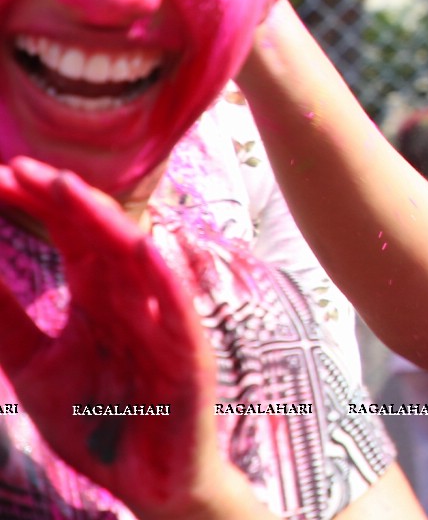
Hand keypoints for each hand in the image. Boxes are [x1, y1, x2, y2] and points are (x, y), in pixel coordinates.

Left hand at [0, 159, 255, 519]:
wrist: (144, 482)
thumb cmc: (96, 423)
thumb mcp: (33, 368)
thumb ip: (7, 320)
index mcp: (98, 298)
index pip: (71, 237)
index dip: (42, 205)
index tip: (2, 175)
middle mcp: (132, 300)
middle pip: (102, 237)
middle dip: (67, 201)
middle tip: (28, 168)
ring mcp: (162, 324)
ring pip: (138, 262)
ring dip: (109, 224)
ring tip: (74, 192)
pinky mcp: (187, 358)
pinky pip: (178, 313)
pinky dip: (166, 279)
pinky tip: (145, 248)